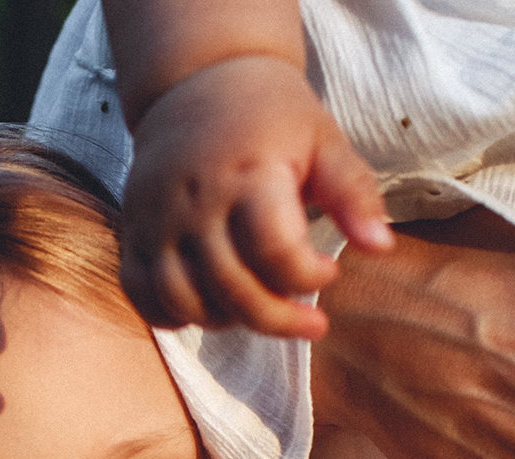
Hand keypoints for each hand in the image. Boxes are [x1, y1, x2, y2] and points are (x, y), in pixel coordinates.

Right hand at [122, 55, 391, 339]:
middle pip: (232, 289)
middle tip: (310, 321)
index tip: (327, 270)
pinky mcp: (134, 231)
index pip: (275, 254)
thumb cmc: (271, 117)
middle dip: (279, 319)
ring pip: (184, 302)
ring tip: (258, 305)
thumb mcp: (324, 141)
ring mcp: (156, 220)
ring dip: (227, 320)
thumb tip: (380, 246)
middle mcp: (195, 202)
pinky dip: (173, 315)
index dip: (309, 278)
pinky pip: (142, 295)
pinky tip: (210, 304)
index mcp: (247, 176)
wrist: (197, 81)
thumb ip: (353, 194)